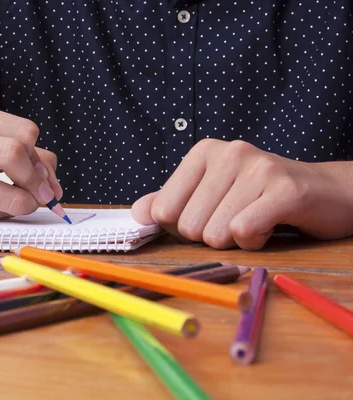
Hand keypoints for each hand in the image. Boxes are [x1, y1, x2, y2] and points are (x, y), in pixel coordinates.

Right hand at [0, 99, 62, 224]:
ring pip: (13, 197)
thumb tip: (55, 186)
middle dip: (37, 178)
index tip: (35, 166)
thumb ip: (23, 149)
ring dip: (29, 203)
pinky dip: (5, 212)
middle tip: (39, 189)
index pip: (24, 132)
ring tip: (23, 200)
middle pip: (15, 154)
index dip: (38, 154)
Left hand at [131, 139, 352, 249]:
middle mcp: (229, 153)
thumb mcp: (210, 193)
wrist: (324, 192)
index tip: (207, 217)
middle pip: (188, 227)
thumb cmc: (259, 196)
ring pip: (215, 234)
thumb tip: (138, 213)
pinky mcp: (285, 190)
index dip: (180, 228)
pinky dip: (254, 242)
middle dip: (209, 237)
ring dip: (234, 241)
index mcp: (203, 152)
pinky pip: (244, 232)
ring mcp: (258, 168)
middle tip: (236, 218)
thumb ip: (171, 201)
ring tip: (255, 219)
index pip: (162, 211)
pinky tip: (269, 226)